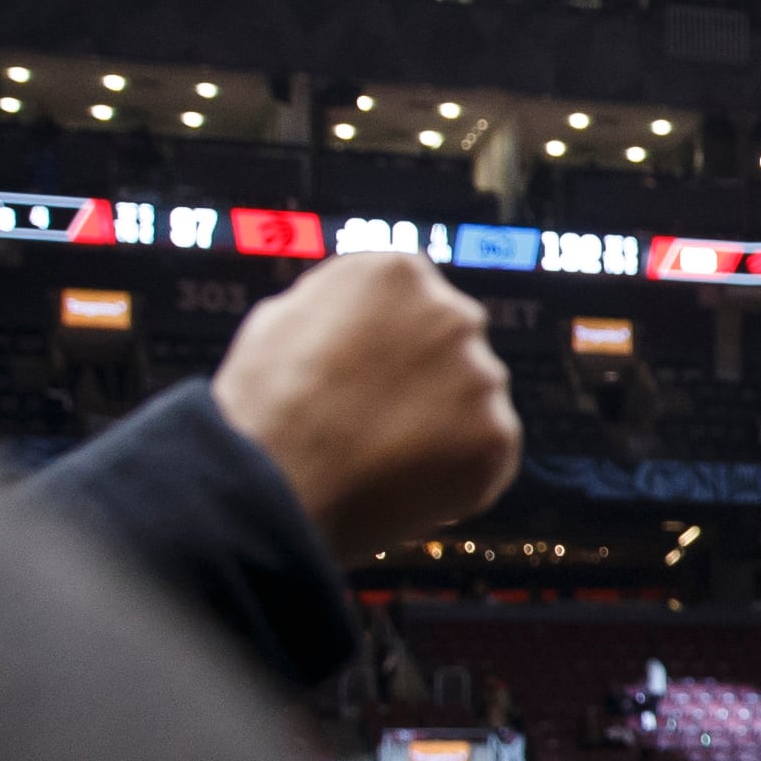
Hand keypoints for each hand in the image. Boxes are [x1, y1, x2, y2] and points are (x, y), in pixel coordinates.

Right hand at [211, 250, 521, 558]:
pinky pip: (487, 454)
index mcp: (398, 273)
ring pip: (473, 403)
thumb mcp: (280, 320)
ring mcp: (482, 375)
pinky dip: (459, 473)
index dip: (389, 347)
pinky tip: (407, 483)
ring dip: (444, 427)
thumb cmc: (263, 408)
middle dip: (424, 382)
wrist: (272, 487)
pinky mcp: (497, 435)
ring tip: (382, 458)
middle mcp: (453, 313)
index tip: (367, 377)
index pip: (415, 303)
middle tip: (376, 423)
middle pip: (452, 348)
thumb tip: (353, 314)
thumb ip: (336, 305)